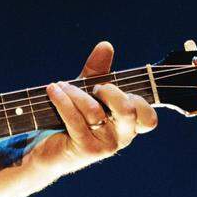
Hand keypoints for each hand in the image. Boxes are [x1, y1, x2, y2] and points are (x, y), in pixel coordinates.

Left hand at [33, 40, 156, 175]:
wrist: (47, 150)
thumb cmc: (72, 119)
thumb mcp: (87, 92)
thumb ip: (99, 71)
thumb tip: (106, 45)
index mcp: (129, 125)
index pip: (148, 117)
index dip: (137, 100)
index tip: (111, 88)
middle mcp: (122, 137)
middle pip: (128, 110)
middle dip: (108, 91)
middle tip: (92, 87)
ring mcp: (105, 146)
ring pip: (95, 112)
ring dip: (75, 93)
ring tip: (60, 86)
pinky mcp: (85, 150)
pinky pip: (75, 119)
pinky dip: (62, 101)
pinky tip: (52, 91)